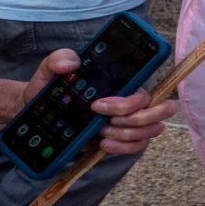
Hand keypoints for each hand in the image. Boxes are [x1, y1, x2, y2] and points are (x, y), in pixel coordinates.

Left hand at [0, 50, 178, 156]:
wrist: (41, 113)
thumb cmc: (50, 89)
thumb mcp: (49, 71)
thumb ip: (58, 58)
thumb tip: (72, 63)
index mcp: (124, 83)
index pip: (145, 91)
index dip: (130, 102)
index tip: (98, 105)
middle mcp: (134, 101)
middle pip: (163, 110)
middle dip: (137, 119)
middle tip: (108, 121)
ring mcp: (132, 121)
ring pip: (152, 129)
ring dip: (126, 134)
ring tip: (101, 132)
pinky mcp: (125, 139)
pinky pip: (139, 146)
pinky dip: (123, 147)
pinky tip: (102, 143)